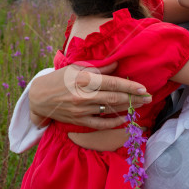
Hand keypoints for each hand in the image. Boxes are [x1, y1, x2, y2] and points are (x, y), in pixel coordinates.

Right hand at [28, 62, 150, 129]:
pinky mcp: (79, 121)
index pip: (112, 83)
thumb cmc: (59, 79)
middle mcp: (84, 96)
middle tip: (149, 97)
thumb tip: (117, 64)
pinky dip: (114, 122)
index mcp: (84, 80)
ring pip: (110, 110)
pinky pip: (101, 124)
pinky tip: (125, 118)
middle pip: (115, 98)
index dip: (129, 86)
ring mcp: (82, 110)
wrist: (40, 98)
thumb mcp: (77, 68)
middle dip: (134, 98)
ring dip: (128, 108)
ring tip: (141, 105)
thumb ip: (98, 68)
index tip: (143, 87)